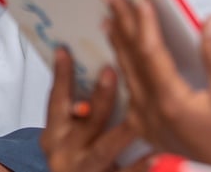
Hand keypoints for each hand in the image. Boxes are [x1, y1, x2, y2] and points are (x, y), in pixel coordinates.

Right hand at [40, 47, 137, 171]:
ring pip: (103, 148)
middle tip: (111, 72)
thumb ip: (77, 111)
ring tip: (138, 117)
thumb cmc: (77, 159)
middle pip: (84, 120)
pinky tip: (156, 155)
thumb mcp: (67, 136)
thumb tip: (98, 71)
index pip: (56, 99)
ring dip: (121, 131)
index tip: (66, 50)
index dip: (61, 74)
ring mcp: (84, 169)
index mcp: (54, 134)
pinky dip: (139, 166)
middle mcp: (64, 151)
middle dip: (99, 95)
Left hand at [102, 0, 210, 171]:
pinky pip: (131, 91)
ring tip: (110, 19)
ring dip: (119, 44)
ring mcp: (147, 122)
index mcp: (170, 102)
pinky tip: (121, 56)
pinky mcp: (149, 129)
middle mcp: (151, 112)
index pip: (150, 51)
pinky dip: (126, 67)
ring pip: (127, 74)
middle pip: (131, 58)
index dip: (143, 21)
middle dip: (121, 23)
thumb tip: (208, 21)